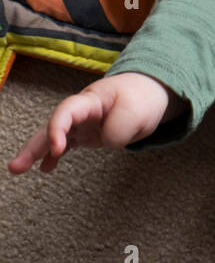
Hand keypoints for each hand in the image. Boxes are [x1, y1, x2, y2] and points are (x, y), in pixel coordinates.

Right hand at [7, 72, 185, 175]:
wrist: (149, 92)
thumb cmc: (141, 97)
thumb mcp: (137, 112)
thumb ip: (119, 129)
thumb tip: (105, 141)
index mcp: (91, 100)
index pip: (67, 112)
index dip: (58, 129)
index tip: (57, 149)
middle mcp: (81, 111)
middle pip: (52, 126)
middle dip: (35, 146)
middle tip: (16, 167)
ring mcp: (82, 123)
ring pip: (54, 137)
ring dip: (36, 153)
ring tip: (17, 169)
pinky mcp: (87, 133)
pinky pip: (66, 145)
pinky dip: (55, 155)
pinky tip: (46, 168)